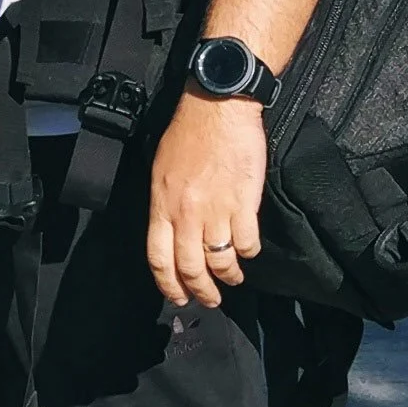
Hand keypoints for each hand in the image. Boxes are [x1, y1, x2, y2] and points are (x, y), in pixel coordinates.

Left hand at [148, 90, 266, 308]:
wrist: (218, 107)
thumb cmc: (189, 131)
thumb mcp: (161, 169)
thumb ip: (165, 204)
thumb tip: (169, 230)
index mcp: (162, 205)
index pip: (158, 258)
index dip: (168, 284)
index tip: (178, 296)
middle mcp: (187, 213)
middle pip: (190, 267)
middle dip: (201, 291)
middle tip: (209, 299)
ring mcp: (216, 210)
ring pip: (220, 260)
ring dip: (228, 276)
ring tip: (232, 278)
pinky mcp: (243, 203)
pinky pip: (246, 242)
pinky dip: (248, 252)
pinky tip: (249, 251)